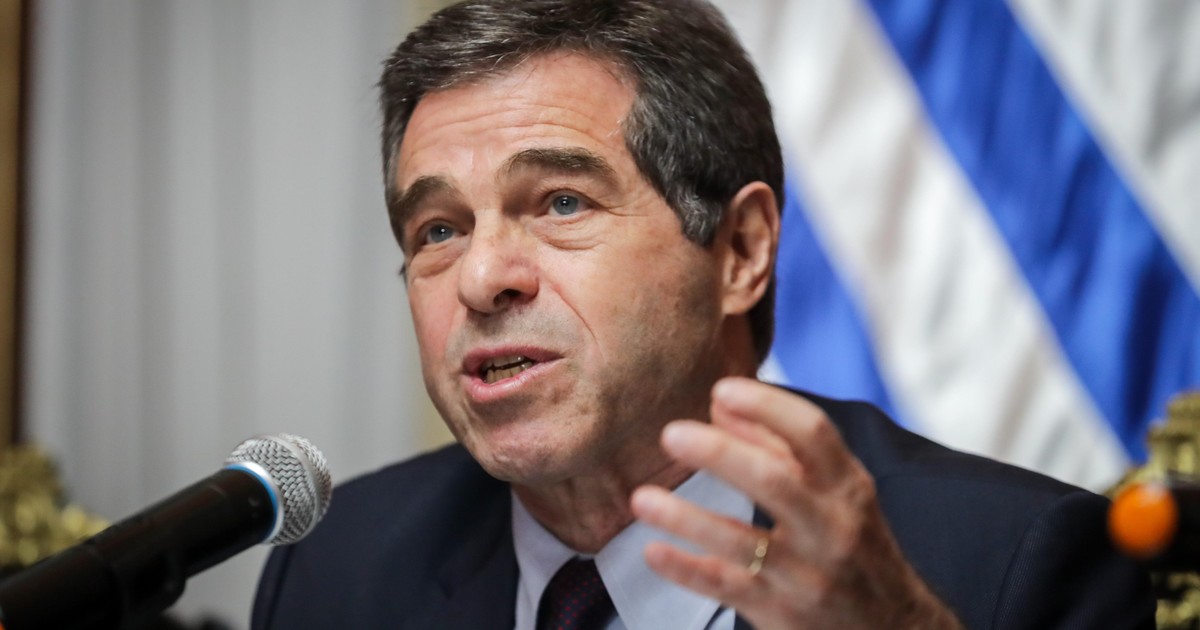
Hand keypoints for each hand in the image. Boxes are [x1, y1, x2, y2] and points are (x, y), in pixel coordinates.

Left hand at [630, 377, 961, 628]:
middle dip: (719, 454)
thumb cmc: (853, 544)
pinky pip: (726, 588)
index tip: (721, 389)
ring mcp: (806, 575)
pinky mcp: (781, 612)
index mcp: (847, 486)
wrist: (891, 628)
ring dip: (686, 517)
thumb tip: (719, 405)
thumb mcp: (835, 492)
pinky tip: (654, 550)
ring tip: (641, 497)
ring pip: (741, 542)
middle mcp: (831, 528)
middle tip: (671, 433)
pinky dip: (687, 570)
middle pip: (774, 481)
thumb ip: (778, 446)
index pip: (813, 433)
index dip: (767, 406)